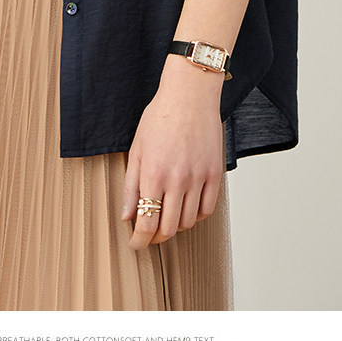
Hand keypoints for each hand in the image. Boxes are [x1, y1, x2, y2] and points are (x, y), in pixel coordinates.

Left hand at [121, 56, 224, 249]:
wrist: (190, 96)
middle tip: (150, 234)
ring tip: (167, 218)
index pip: (147, 222)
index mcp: (153, 173)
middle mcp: (177, 179)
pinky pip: (208, 209)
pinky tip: (187, 209)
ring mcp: (198, 178)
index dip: (140, 240)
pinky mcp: (214, 174)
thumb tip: (127, 215)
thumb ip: (131, 185)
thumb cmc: (160, 117)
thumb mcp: (137, 149)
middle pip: (169, 228)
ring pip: (189, 222)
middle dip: (156, 237)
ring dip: (176, 227)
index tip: (136, 244)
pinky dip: (196, 216)